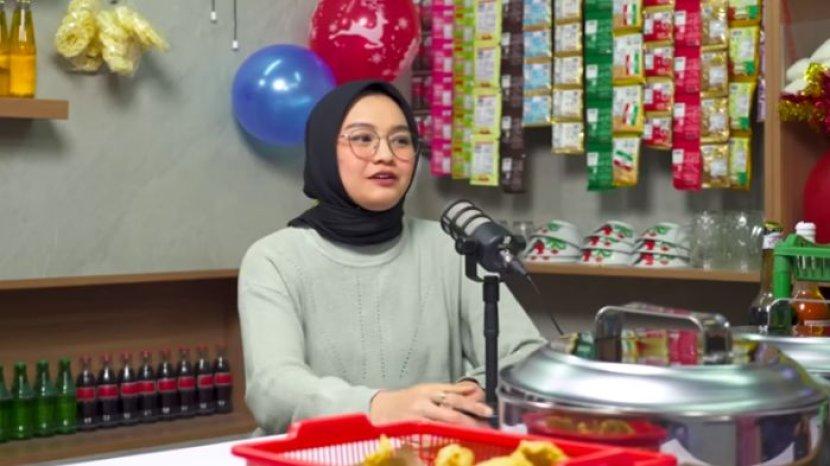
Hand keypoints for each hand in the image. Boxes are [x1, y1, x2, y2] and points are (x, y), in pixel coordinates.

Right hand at [370, 382, 492, 427]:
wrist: (381, 409)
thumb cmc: (408, 399)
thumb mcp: (428, 389)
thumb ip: (450, 390)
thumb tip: (472, 389)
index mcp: (429, 390)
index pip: (455, 396)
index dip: (473, 404)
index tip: (487, 410)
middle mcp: (423, 402)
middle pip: (452, 411)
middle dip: (471, 418)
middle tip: (486, 423)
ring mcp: (417, 418)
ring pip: (444, 425)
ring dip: (462, 430)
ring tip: (477, 433)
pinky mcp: (413, 431)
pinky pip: (432, 436)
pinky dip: (446, 439)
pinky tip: (457, 441)